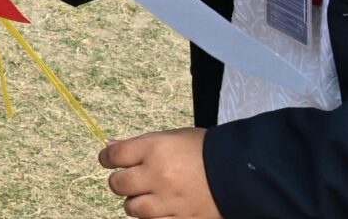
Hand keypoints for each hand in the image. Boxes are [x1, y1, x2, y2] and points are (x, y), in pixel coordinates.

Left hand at [102, 129, 219, 218]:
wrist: (241, 173)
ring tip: (147, 198)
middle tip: (129, 181)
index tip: (108, 160)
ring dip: (135, 203)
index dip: (106, 158)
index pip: (114, 156)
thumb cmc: (205, 150)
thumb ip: (140, 143)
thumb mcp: (172, 137)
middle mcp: (158, 175)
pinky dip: (153, 218)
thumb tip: (109, 145)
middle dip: (120, 182)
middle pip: (119, 184)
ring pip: (133, 208)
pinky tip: (161, 210)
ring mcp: (170, 201)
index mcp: (154, 149)